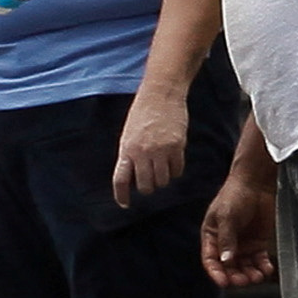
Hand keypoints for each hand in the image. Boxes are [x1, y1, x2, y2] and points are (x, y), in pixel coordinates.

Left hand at [112, 85, 192, 207]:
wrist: (161, 93)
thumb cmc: (142, 113)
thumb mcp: (129, 134)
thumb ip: (130, 155)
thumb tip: (133, 176)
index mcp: (126, 149)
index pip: (120, 180)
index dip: (122, 195)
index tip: (124, 204)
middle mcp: (142, 152)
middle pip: (146, 186)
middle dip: (148, 187)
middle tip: (150, 182)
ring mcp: (161, 150)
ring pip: (163, 181)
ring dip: (162, 180)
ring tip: (162, 169)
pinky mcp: (177, 147)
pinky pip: (177, 170)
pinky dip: (175, 171)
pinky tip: (172, 161)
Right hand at [200, 158, 276, 289]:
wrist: (257, 183)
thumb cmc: (235, 194)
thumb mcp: (226, 216)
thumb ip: (226, 239)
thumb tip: (225, 260)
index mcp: (212, 237)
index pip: (211, 260)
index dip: (216, 273)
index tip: (224, 282)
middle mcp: (226, 244)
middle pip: (228, 268)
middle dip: (236, 276)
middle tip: (244, 280)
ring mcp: (243, 245)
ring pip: (244, 267)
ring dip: (250, 275)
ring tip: (257, 277)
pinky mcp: (258, 243)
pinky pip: (259, 261)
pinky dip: (263, 267)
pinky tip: (267, 269)